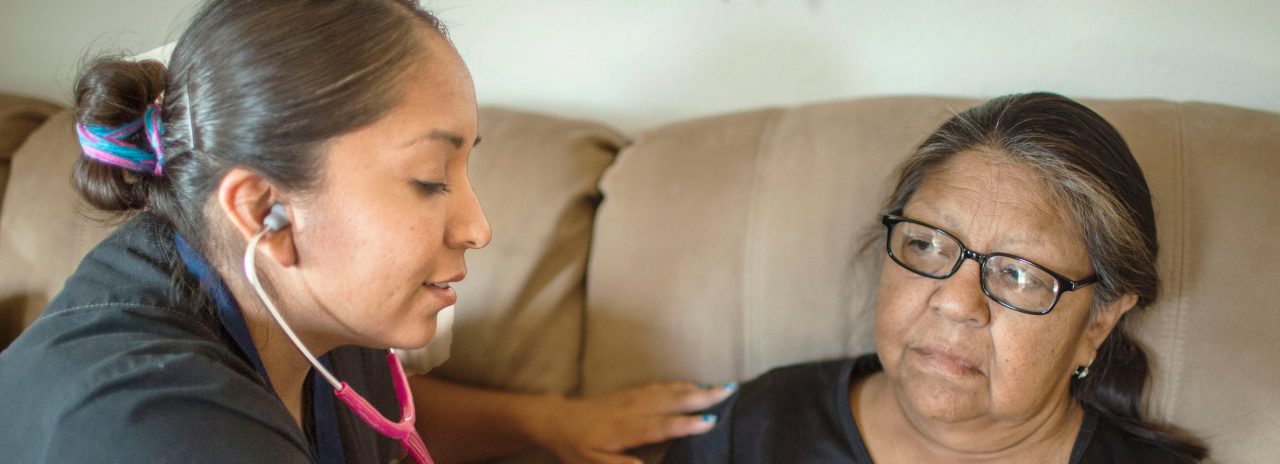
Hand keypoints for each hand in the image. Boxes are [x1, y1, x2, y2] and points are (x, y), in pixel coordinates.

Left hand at [529, 382, 736, 463]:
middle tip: (730, 391)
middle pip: (672, 401)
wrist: (556, 420)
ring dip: (696, 389)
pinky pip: (660, 387)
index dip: (685, 425)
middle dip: (702, 397)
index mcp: (626, 429)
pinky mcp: (631, 393)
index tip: (710, 422)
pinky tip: (692, 385)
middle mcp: (633, 409)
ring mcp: (633, 398)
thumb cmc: (576, 447)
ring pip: (669, 391)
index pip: (661, 426)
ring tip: (721, 387)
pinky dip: (680, 385)